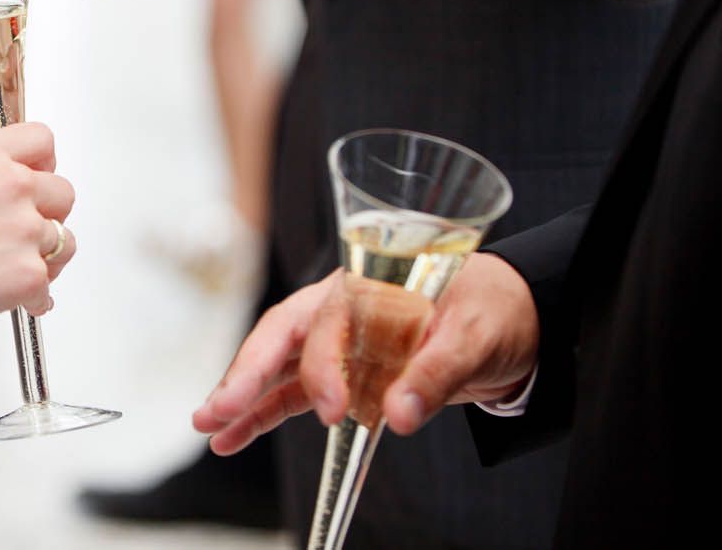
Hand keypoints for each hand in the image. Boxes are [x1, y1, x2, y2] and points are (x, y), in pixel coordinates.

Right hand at [0, 123, 77, 333]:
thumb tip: (4, 189)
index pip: (42, 139)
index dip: (44, 163)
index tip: (38, 180)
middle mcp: (11, 182)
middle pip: (63, 193)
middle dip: (47, 216)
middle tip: (20, 236)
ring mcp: (25, 227)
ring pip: (63, 241)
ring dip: (42, 258)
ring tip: (7, 271)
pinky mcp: (29, 272)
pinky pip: (48, 285)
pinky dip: (32, 298)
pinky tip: (9, 300)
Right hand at [193, 254, 539, 453]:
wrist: (512, 316)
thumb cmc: (490, 309)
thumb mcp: (474, 337)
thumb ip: (435, 374)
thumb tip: (399, 415)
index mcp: (370, 285)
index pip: (329, 324)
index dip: (323, 368)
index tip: (332, 411)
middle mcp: (343, 308)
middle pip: (282, 335)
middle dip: (246, 373)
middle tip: (217, 409)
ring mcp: (338, 340)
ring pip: (278, 365)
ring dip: (242, 395)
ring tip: (210, 427)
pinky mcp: (342, 371)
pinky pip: (293, 392)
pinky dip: (263, 414)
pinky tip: (235, 436)